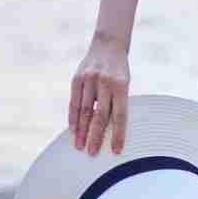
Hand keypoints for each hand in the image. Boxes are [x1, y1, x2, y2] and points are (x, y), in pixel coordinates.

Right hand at [69, 32, 129, 154]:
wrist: (108, 45)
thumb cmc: (119, 71)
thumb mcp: (125, 84)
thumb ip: (117, 103)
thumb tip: (110, 130)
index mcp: (121, 86)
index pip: (119, 115)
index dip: (117, 134)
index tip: (115, 150)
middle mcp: (104, 83)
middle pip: (99, 115)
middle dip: (95, 136)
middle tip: (92, 153)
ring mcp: (89, 80)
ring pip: (84, 110)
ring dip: (81, 130)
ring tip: (80, 146)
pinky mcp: (77, 78)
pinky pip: (74, 101)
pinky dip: (73, 117)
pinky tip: (73, 130)